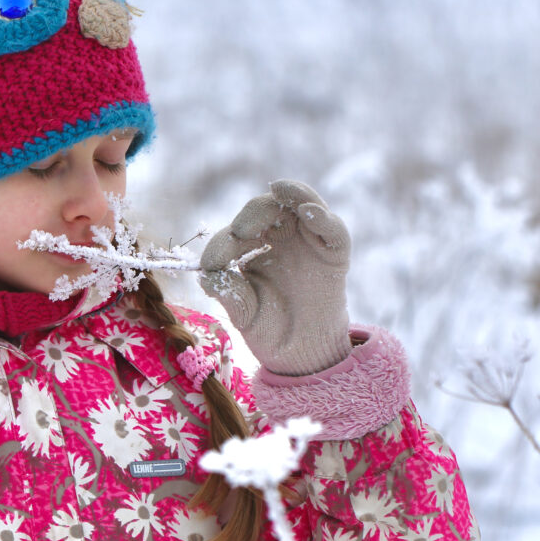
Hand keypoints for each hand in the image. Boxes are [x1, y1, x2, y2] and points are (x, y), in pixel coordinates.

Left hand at [198, 179, 353, 375]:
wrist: (304, 352)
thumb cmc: (270, 328)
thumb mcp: (244, 313)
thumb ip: (230, 294)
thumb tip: (205, 276)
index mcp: (252, 246)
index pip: (235, 233)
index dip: (222, 244)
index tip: (213, 264)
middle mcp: (280, 236)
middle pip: (266, 208)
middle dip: (252, 214)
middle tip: (239, 232)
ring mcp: (309, 240)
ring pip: (301, 204)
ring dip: (291, 193)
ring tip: (278, 188)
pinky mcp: (334, 252)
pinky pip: (333, 228)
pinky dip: (322, 217)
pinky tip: (309, 211)